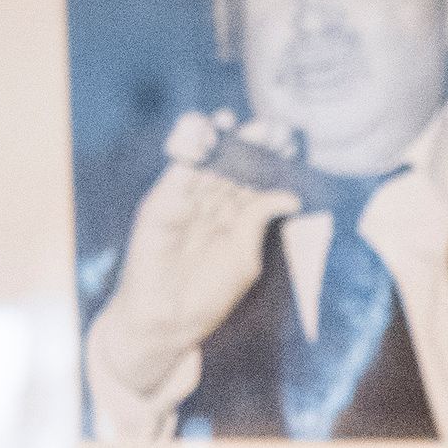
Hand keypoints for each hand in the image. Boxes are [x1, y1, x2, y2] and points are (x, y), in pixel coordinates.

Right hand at [89, 111, 298, 399]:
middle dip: (247, 147)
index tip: (286, 141)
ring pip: (202, 167)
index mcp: (228, 219)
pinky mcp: (158, 208)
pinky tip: (202, 135)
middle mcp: (205, 207)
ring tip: (236, 123)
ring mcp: (180, 205)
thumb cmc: (205, 296)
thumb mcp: (242, 256)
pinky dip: (187, 155)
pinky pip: (174, 177)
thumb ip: (258, 222)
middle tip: (269, 125)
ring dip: (218, 143)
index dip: (266, 162)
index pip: (249, 183)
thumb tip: (289, 195)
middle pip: (228, 169)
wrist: (167, 324)